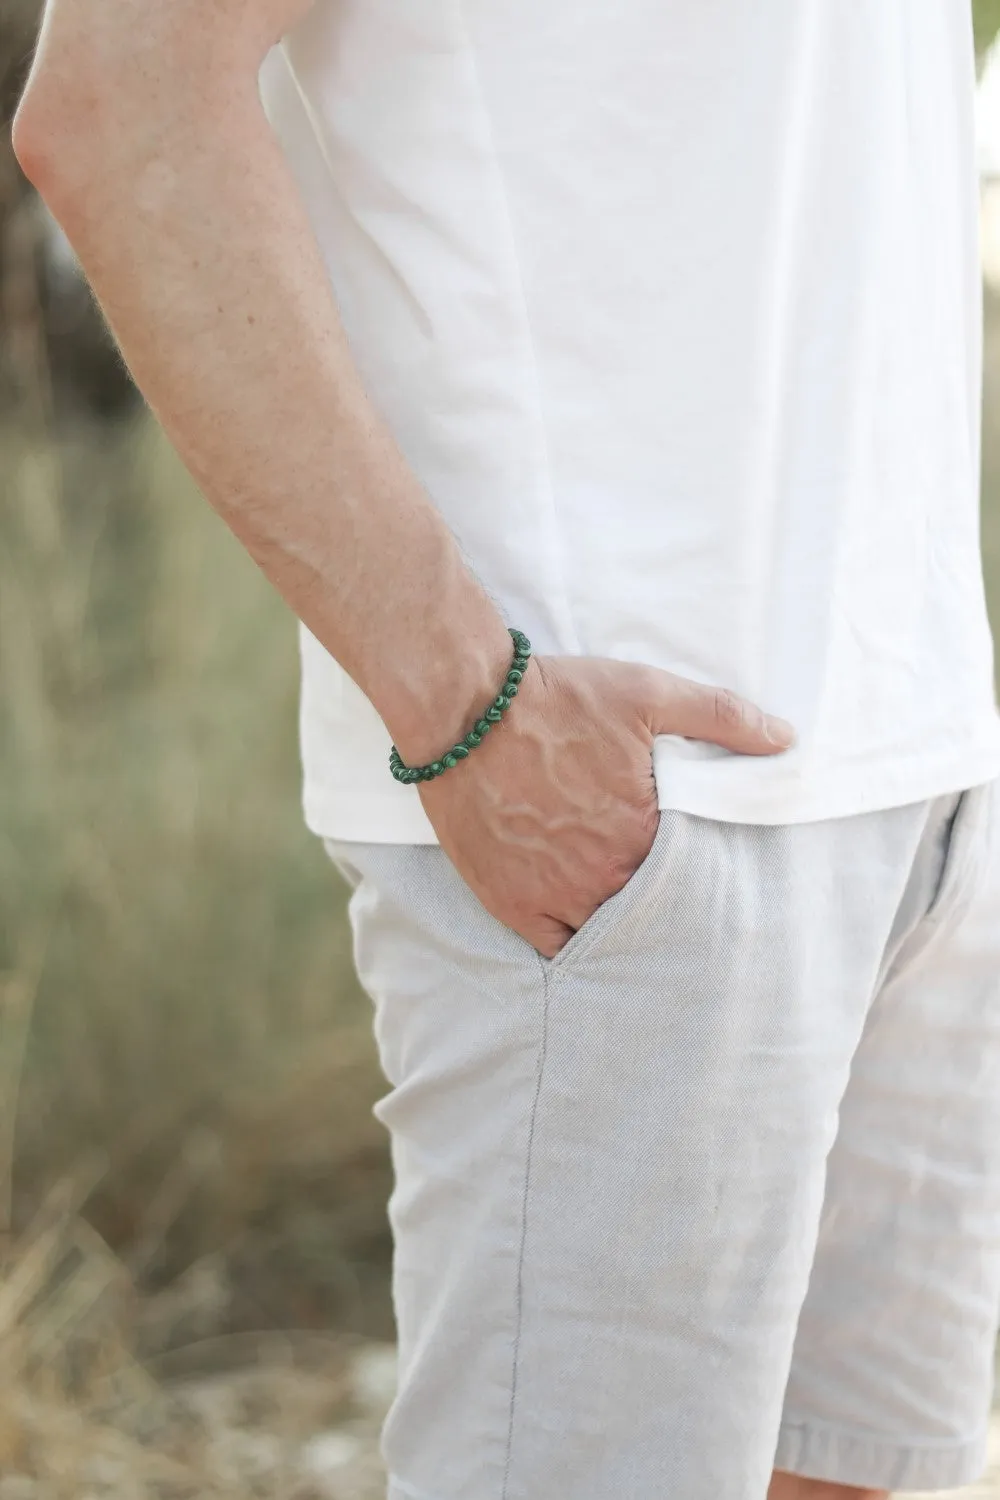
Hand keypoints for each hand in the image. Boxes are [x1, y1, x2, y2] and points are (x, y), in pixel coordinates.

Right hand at [418, 655, 794, 956]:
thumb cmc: (559, 699)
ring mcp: (553, 895)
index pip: (693, 880)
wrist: (466, 709)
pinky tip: (590, 937)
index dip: (700, 878)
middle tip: (680, 908)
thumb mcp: (650, 692)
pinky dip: (575, 947)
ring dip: (623, 930)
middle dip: (665, 909)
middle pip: (651, 914)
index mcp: (643, 835)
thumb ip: (724, 716)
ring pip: (606, 936)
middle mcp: (601, 876)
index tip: (708, 874)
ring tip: (637, 923)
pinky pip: (554, 948)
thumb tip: (787, 739)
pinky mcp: (509, 902)